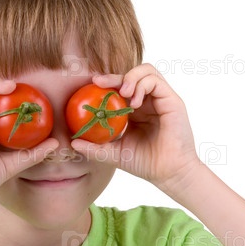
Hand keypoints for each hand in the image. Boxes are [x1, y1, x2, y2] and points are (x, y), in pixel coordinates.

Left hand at [71, 64, 200, 193]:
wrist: (168, 174)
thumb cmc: (145, 164)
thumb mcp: (114, 154)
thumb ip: (95, 148)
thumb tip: (72, 143)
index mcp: (137, 110)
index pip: (121, 88)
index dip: (107, 83)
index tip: (91, 85)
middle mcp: (150, 101)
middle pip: (132, 76)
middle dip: (114, 76)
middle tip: (98, 82)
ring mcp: (162, 99)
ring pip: (146, 71)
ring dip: (130, 77)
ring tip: (122, 93)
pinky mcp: (172, 101)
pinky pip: (156, 81)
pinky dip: (142, 86)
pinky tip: (134, 102)